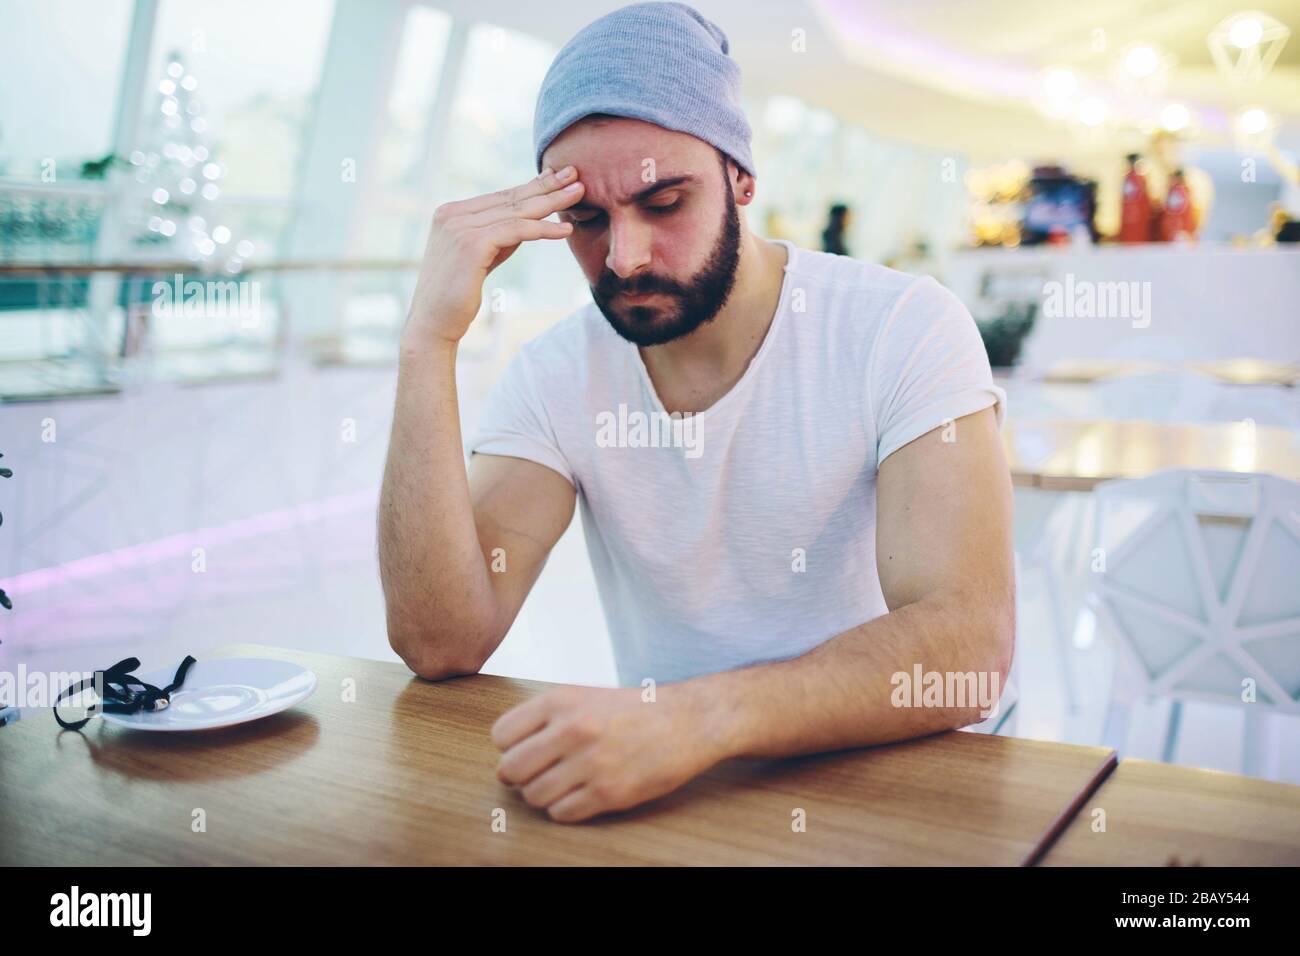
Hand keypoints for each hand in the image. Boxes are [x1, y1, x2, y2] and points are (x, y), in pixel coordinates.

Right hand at [404, 166, 584, 349]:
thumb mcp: (483, 255)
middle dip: (546, 186)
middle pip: (510, 198)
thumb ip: (500, 234)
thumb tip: (531, 218)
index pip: (500, 196)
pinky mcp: (472, 244)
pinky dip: (543, 229)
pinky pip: (516, 231)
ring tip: (579, 193)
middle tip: (576, 173)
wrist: (434, 323)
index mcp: (451, 212)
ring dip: (551, 202)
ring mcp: (460, 227)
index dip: (532, 185)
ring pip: (516, 211)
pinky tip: (564, 229)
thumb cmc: (459, 293)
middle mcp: (453, 214)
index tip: (559, 176)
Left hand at [491, 683, 724, 822]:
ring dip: (542, 795)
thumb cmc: (633, 709)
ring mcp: (591, 763)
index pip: (501, 734)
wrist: (688, 720)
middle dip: (519, 776)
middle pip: (511, 769)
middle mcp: (573, 729)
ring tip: (562, 784)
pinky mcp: (610, 792)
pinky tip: (581, 795)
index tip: (525, 750)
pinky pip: (562, 813)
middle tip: (537, 773)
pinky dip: (565, 810)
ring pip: (534, 795)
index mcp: (561, 700)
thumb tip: (506, 752)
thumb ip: (545, 718)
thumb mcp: (585, 695)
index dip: (509, 747)